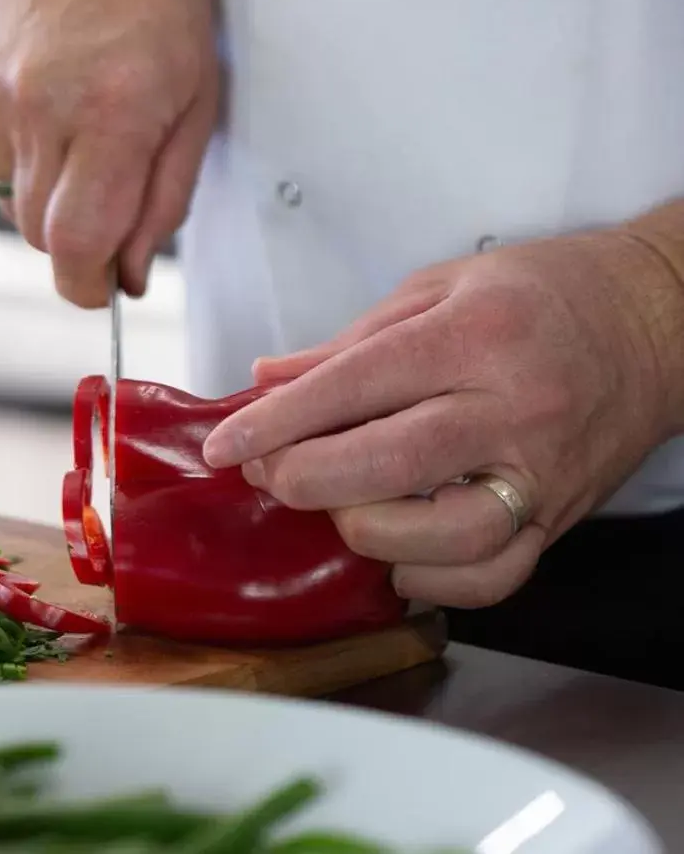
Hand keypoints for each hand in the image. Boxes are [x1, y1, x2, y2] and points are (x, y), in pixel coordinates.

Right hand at [0, 0, 219, 305]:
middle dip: (75, 235)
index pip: (75, 246)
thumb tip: (128, 275)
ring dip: (44, 192)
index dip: (87, 285)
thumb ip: (164, 200)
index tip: (102, 287)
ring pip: (9, 204)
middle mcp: (39, 111)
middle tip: (107, 188)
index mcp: (111, 116)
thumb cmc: (154, 10)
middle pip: (39, 235)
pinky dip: (13, 159)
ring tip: (76, 129)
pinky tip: (42, 111)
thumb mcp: (195, 104)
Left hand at [201, 230, 683, 607]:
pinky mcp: (560, 518)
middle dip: (304, 479)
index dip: (275, 423)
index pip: (353, 387)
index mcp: (474, 336)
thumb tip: (265, 381)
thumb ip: (347, 342)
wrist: (656, 322)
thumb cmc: (542, 295)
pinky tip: (396, 551)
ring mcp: (542, 471)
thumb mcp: (438, 288)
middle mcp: (513, 407)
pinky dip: (429, 579)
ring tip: (337, 507)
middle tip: (268, 475)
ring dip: (364, 532)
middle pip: (388, 464)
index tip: (225, 446)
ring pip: (442, 535)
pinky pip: (491, 578)